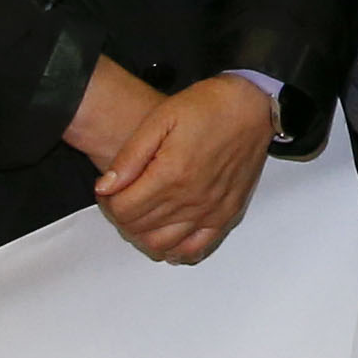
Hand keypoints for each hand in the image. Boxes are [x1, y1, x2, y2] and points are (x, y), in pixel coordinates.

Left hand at [89, 71, 276, 264]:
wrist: (252, 107)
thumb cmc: (209, 107)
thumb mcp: (160, 119)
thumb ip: (130, 156)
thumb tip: (105, 187)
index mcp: (171, 175)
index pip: (123, 210)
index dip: (107, 202)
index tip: (108, 190)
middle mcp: (191, 200)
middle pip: (139, 228)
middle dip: (121, 216)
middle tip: (121, 198)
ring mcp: (210, 211)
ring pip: (162, 245)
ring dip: (143, 235)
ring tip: (141, 214)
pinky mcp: (226, 215)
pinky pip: (196, 249)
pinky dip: (176, 250)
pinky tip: (167, 236)